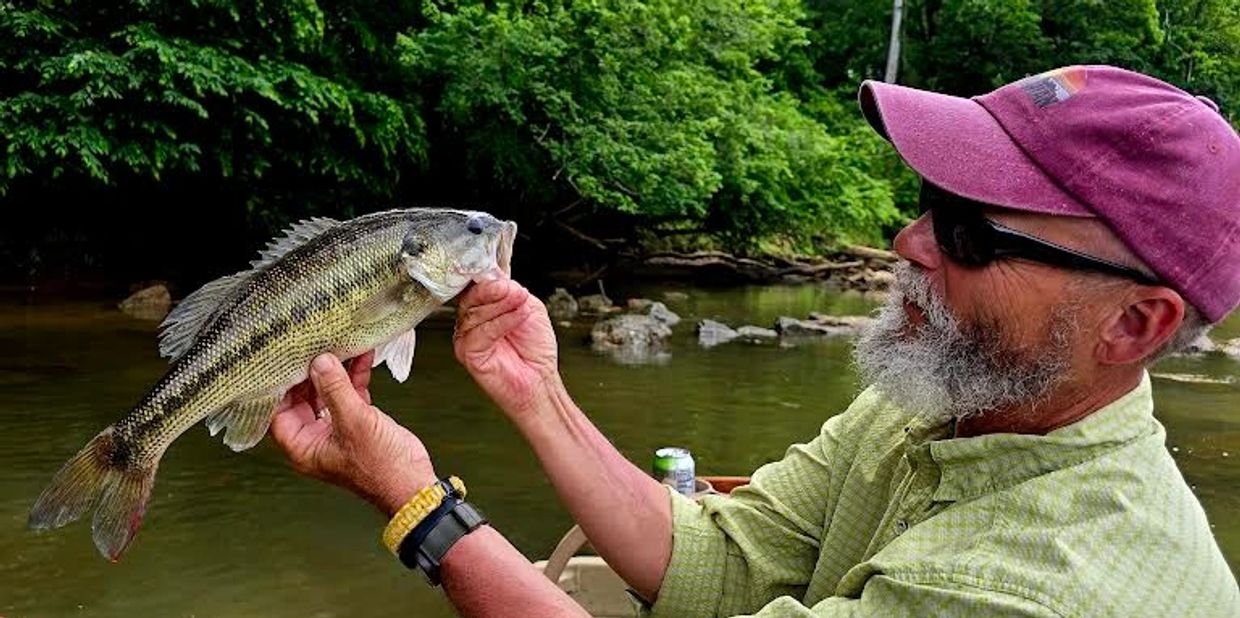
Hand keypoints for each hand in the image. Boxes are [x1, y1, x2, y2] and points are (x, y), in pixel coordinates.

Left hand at [270, 351, 436, 515]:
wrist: (412, 483)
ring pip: (328, 394)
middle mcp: (316, 439)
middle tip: (312, 348)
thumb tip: (320, 363)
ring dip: (336, 372)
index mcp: (303, 447)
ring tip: (338, 347)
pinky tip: (362, 357)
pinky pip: (351, 395)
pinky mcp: (358, 423)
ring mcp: (337, 430)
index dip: (280, 387)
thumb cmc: (380, 467)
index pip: (278, 412)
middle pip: (302, 400)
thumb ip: (335, 390)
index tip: (286, 362)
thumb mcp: (354, 422)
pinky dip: (355, 377)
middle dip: (310, 374)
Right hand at [454, 279, 560, 421]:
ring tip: (521, 303)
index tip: (502, 275)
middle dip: (493, 290)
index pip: (475, 287)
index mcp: (482, 309)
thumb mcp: (529, 308)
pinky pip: (480, 333)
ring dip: (502, 305)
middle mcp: (471, 322)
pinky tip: (518, 318)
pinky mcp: (468, 354)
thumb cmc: (534, 349)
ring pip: (474, 313)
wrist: (540, 379)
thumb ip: (512, 292)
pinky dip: (501, 322)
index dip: (487, 278)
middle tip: (513, 290)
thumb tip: (498, 277)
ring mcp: (467, 338)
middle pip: (471, 298)